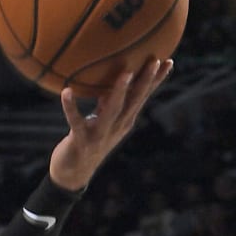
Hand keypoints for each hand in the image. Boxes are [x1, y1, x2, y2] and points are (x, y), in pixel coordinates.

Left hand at [48, 56, 170, 192]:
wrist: (72, 175)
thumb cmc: (87, 141)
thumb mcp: (102, 120)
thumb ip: (108, 101)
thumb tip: (113, 77)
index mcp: (124, 121)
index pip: (143, 97)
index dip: (156, 80)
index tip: (168, 60)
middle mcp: (116, 127)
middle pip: (134, 102)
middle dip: (145, 81)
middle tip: (154, 60)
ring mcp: (100, 135)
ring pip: (112, 111)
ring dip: (120, 92)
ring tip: (126, 73)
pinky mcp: (80, 140)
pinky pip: (75, 120)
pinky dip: (70, 106)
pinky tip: (66, 91)